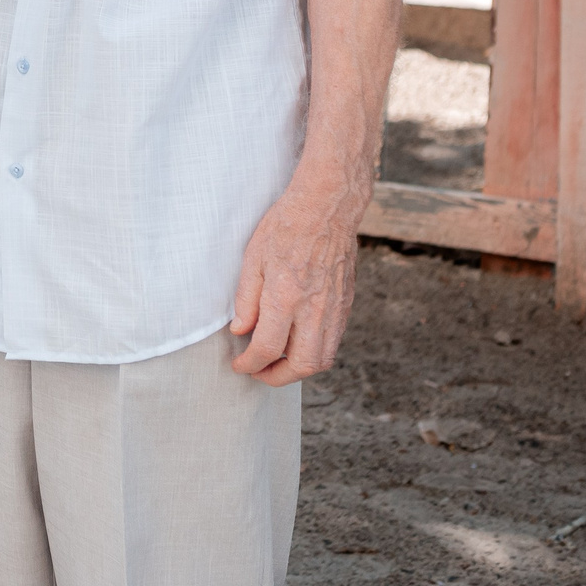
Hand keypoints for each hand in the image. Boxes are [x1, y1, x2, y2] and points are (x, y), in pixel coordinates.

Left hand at [228, 176, 365, 386]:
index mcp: (286, 297)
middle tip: (258, 371)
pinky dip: (315, 353)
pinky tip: (297, 344)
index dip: (250, 364)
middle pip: (302, 365)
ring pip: (323, 359)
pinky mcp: (346, 305)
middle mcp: (315, 309)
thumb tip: (240, 331)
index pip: (268, 348)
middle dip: (276, 377)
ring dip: (298, 370)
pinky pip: (333, 343)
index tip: (239, 365)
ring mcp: (335, 309)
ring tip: (276, 363)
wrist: (326, 209)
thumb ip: (246, 300)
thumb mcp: (252, 259)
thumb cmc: (285, 227)